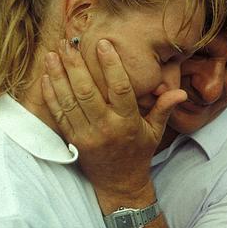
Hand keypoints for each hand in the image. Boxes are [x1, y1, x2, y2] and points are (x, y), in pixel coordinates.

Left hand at [41, 39, 185, 200]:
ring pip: (69, 101)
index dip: (111, 65)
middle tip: (68, 44)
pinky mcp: (72, 140)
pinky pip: (58, 114)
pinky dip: (51, 95)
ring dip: (59, 76)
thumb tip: (181, 92)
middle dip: (76, 65)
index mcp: (127, 122)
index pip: (119, 88)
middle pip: (87, 91)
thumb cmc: (138, 153)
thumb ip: (164, 109)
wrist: (119, 184)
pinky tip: (46, 77)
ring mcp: (86, 134)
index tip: (103, 44)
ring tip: (53, 54)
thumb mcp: (155, 132)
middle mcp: (105, 127)